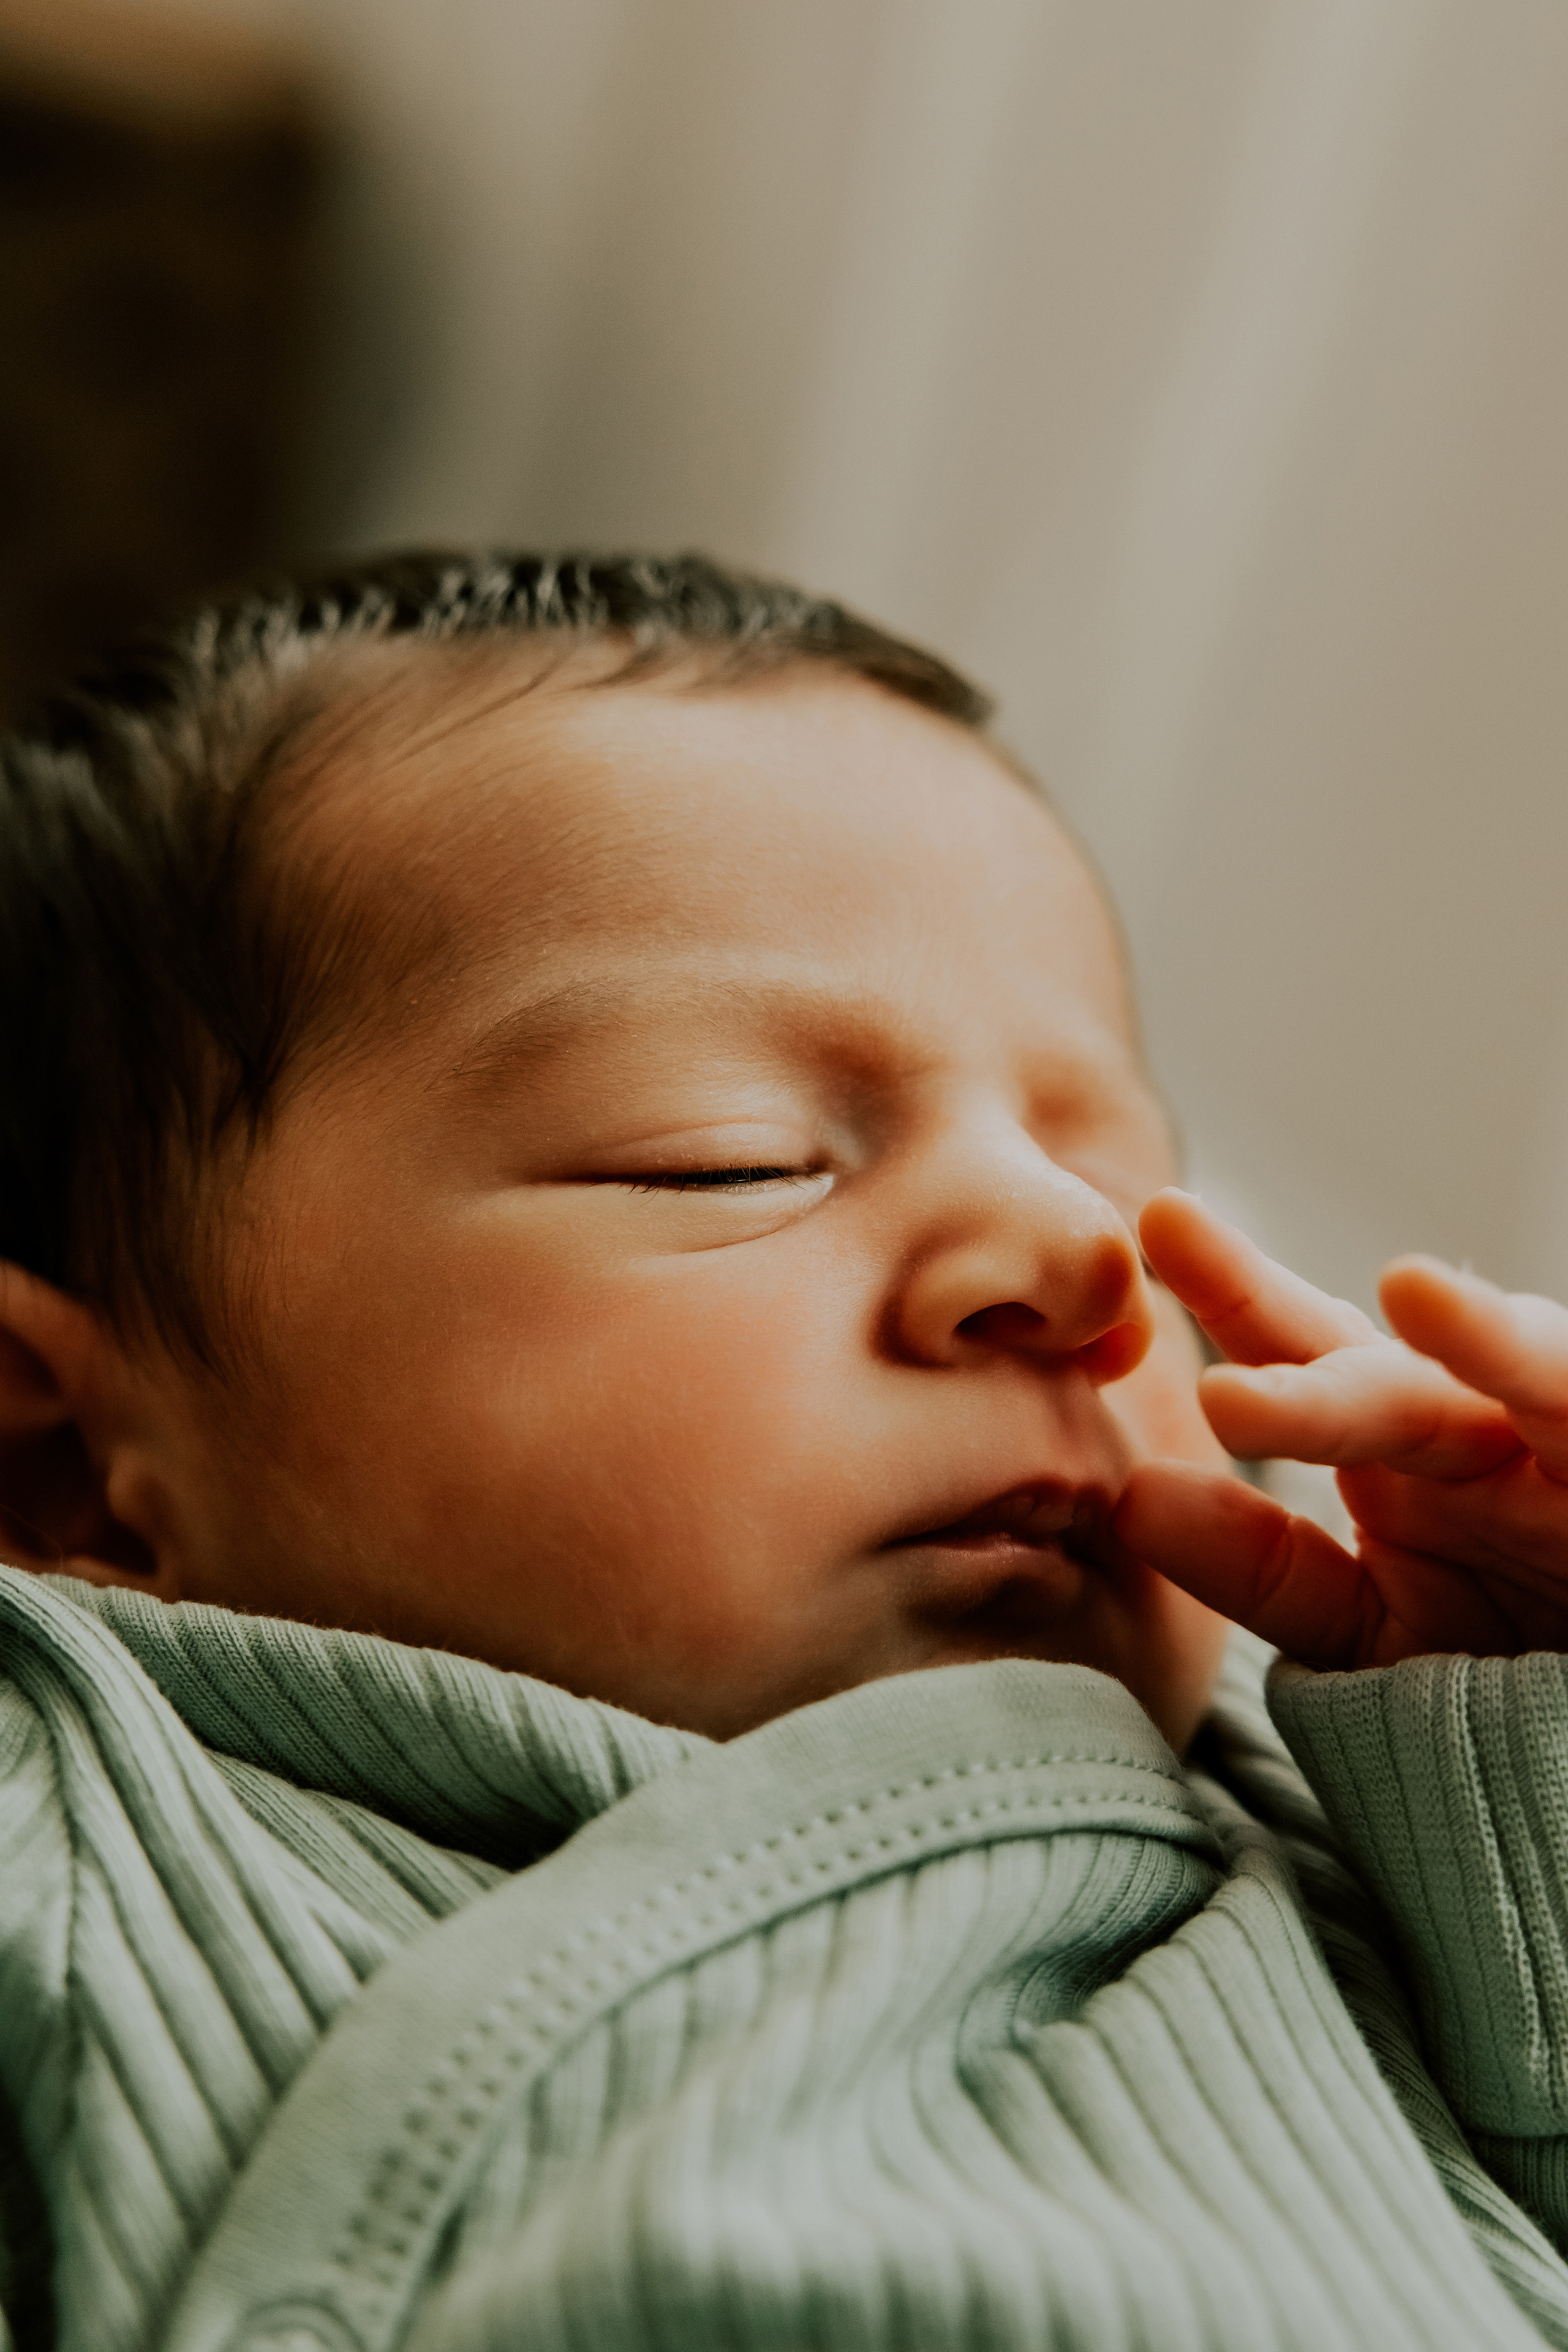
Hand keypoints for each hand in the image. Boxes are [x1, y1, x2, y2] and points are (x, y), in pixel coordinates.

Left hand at [1112, 1188, 1567, 1668]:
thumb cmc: (1499, 1688)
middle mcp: (1478, 1433)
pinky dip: (1541, 1368)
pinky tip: (1510, 1346)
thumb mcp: (1372, 1635)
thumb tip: (1134, 1497)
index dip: (1233, 1290)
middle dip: (1277, 1302)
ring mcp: (1561, 1449)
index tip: (1157, 1222)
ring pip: (1516, 1377)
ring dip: (1474, 1337)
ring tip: (1413, 1291)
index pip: (1307, 1354)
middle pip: (1378, 1363)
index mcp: (1402, 1453)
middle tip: (1175, 1232)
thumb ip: (1263, 1571)